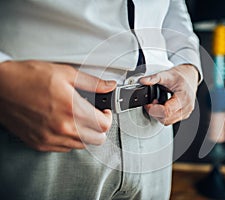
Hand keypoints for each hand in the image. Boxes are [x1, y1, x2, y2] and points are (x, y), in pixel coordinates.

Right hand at [0, 60, 115, 151]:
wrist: (0, 87)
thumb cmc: (28, 77)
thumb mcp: (65, 73)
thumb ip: (92, 82)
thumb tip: (109, 85)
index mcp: (72, 109)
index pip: (104, 125)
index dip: (109, 118)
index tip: (105, 112)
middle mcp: (63, 127)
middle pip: (97, 140)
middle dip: (101, 128)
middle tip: (96, 117)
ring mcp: (51, 138)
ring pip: (82, 146)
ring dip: (87, 135)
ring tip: (80, 120)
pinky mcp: (40, 143)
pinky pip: (64, 149)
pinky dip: (70, 140)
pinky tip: (66, 126)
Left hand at [139, 64, 198, 124]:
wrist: (189, 78)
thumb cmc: (180, 78)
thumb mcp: (166, 74)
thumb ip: (154, 78)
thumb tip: (143, 81)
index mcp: (183, 97)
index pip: (167, 111)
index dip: (154, 109)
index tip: (149, 103)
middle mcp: (186, 107)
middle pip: (166, 119)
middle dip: (155, 112)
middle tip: (152, 102)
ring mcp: (185, 113)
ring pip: (167, 121)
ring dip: (158, 114)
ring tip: (157, 103)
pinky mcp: (183, 115)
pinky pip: (170, 120)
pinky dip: (163, 115)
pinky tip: (162, 106)